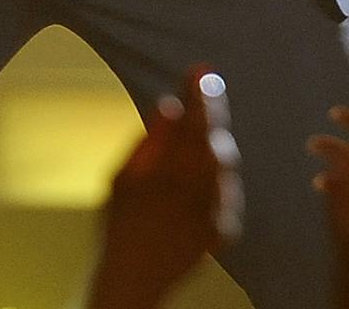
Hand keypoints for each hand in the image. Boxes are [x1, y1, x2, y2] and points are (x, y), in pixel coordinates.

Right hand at [86, 68, 242, 308]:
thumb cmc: (120, 224)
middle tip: (206, 81)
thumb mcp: (121, 181)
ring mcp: (212, 215)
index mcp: (164, 180)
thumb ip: (148, 143)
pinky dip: (218, 174)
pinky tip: (204, 165)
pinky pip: (228, 190)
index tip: (201, 69)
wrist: (132, 279)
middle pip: (213, 142)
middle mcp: (193, 198)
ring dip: (214, 141)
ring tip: (202, 122)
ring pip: (223, 164)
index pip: (191, 128)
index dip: (199, 97)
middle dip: (210, 111)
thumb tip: (168, 103)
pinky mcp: (225, 230)